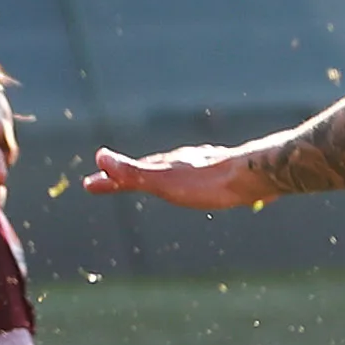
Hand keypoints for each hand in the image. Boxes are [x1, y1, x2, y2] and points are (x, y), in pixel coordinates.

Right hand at [89, 143, 261, 208]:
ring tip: (157, 183)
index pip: (130, 172)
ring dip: (163, 177)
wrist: (256, 177)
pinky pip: (203, 178)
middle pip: (152, 169)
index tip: (89, 184)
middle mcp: (185, 161)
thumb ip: (134, 173)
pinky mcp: (228, 176)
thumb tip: (100, 157)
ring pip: (178, 171)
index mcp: (167, 164)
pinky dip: (191, 182)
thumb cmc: (208, 184)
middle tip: (114, 182)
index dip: (110, 179)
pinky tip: (205, 187)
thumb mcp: (165, 181)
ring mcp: (207, 166)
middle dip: (132, 177)